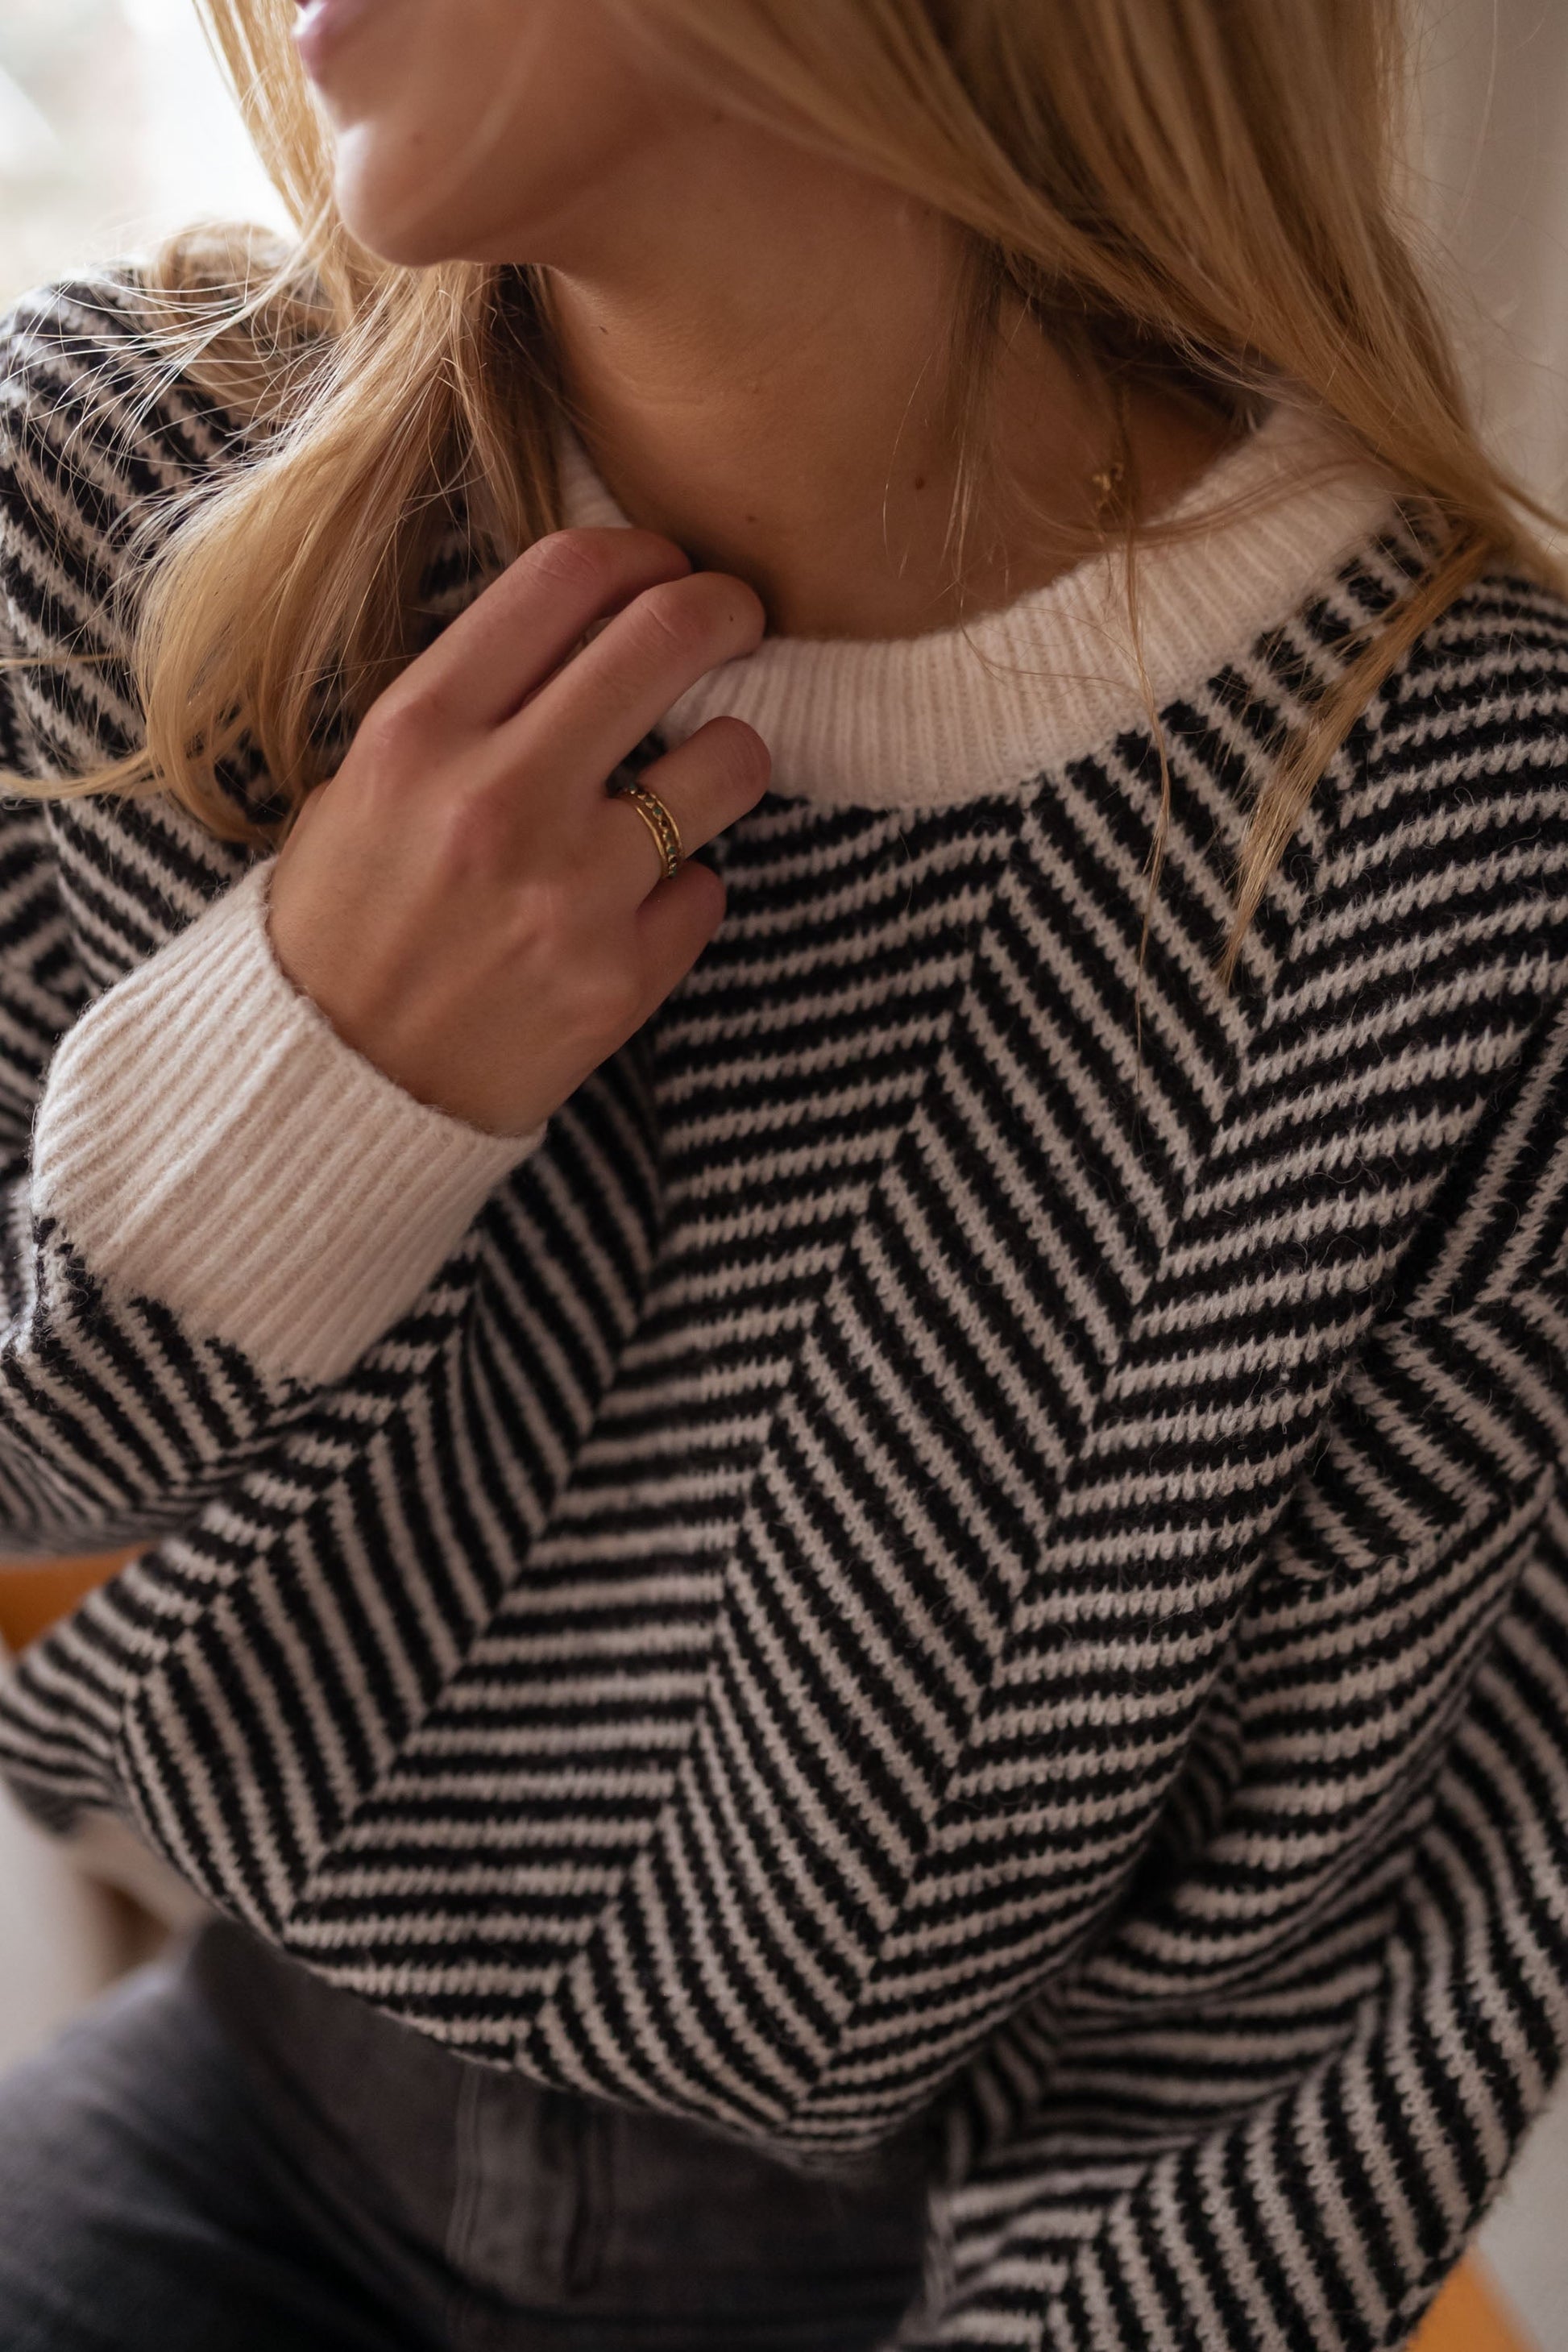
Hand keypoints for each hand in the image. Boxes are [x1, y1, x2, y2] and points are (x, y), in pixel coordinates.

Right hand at [268, 527, 768, 1135]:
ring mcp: (571, 892)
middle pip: (667, 639)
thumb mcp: (365, 782)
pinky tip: (634, 905)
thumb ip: (469, 704)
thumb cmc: (344, 921)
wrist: (333, 1084)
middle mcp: (501, 798)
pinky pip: (706, 889)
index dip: (639, 553)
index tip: (664, 565)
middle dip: (724, 610)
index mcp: (420, 731)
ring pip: (729, 762)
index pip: (565, 577)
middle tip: (735, 620)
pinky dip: (683, 888)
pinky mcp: (621, 977)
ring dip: (731, 754)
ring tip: (704, 771)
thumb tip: (591, 631)